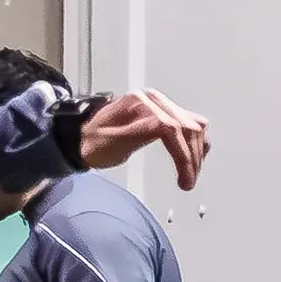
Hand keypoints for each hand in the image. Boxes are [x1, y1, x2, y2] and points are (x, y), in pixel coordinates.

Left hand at [74, 88, 210, 189]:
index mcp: (140, 104)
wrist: (83, 138)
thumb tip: (168, 129)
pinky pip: (192, 125)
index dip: (183, 156)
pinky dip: (196, 144)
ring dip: (197, 153)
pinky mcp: (166, 114)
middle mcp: (154, 101)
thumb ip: (140, 133)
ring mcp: (162, 106)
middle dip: (192, 158)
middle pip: (189, 127)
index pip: (173, 128)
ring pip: (195, 127)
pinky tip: (192, 158)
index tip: (185, 178)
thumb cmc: (93, 142)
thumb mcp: (112, 142)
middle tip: (188, 180)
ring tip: (190, 174)